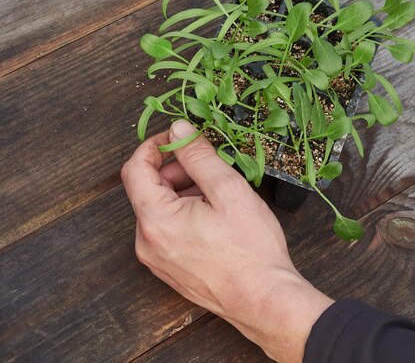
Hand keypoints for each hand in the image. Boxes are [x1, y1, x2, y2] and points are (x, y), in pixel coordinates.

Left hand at [121, 120, 332, 361]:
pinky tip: (216, 216)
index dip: (155, 145)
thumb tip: (179, 129)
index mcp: (155, 220)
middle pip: (148, 189)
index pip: (135, 169)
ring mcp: (157, 259)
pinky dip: (185, 213)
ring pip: (160, 209)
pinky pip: (167, 229)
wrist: (264, 300)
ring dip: (184, 191)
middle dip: (177, 169)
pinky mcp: (169, 269)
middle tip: (212, 166)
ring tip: (220, 195)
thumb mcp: (228, 191)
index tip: (180, 137)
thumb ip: (200, 156)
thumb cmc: (251, 249)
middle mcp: (147, 241)